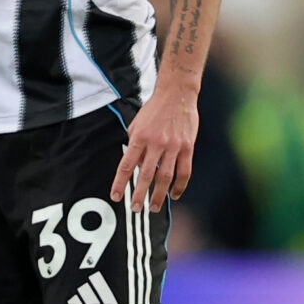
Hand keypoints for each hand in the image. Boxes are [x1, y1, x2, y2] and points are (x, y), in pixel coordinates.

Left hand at [112, 85, 197, 212]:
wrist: (177, 94)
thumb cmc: (154, 109)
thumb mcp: (137, 124)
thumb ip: (134, 144)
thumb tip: (132, 166)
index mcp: (140, 137)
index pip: (126, 165)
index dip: (120, 183)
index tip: (116, 196)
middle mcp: (156, 143)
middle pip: (145, 175)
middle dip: (139, 195)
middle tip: (135, 209)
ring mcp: (173, 146)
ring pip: (165, 177)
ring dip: (159, 195)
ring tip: (153, 207)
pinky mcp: (187, 147)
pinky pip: (184, 172)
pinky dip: (180, 186)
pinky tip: (175, 195)